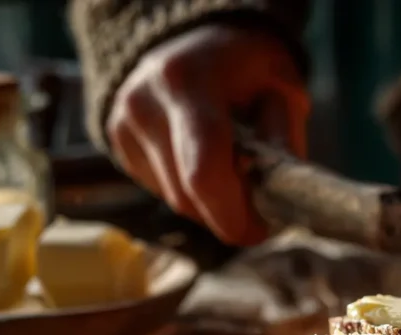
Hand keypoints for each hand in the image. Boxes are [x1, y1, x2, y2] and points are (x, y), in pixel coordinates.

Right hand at [108, 24, 309, 244]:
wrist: (193, 38)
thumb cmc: (247, 66)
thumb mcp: (282, 90)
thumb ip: (283, 143)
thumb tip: (279, 199)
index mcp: (187, 83)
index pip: (203, 172)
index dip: (233, 215)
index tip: (260, 230)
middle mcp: (144, 103)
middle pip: (187, 196)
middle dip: (227, 216)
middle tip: (259, 216)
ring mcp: (124, 123)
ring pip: (174, 200)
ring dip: (210, 206)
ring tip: (237, 179)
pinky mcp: (117, 140)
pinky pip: (160, 190)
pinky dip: (190, 192)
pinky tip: (205, 164)